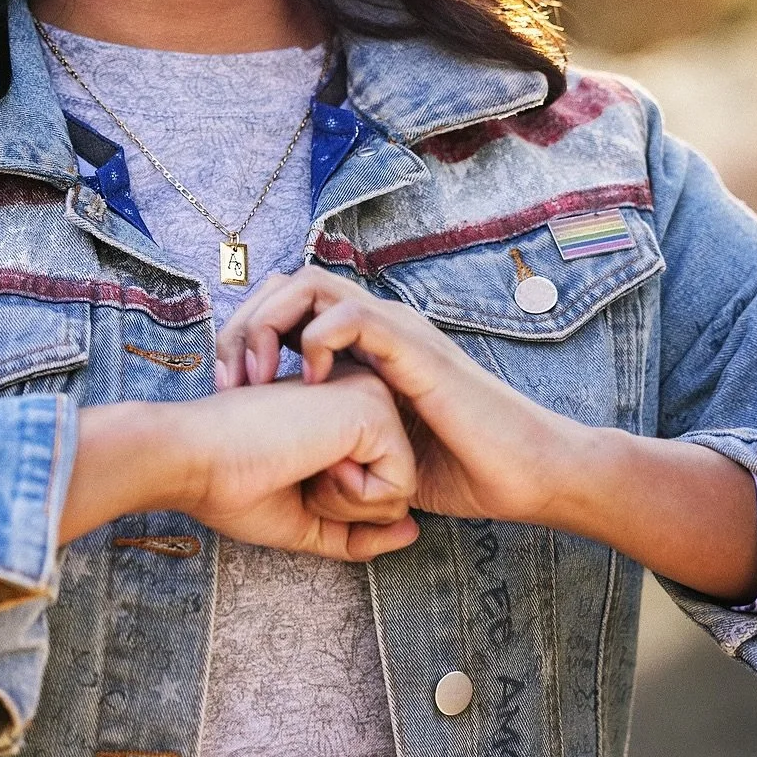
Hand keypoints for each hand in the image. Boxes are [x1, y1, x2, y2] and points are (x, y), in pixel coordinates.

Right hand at [174, 370, 419, 559]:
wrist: (195, 457)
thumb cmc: (235, 482)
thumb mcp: (307, 517)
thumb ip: (360, 529)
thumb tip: (413, 533)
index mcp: (347, 412)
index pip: (381, 486)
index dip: (334, 507)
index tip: (287, 475)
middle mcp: (364, 395)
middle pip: (398, 489)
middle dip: (345, 507)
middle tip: (295, 471)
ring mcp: (372, 397)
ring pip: (403, 490)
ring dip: (346, 502)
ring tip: (301, 463)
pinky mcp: (373, 410)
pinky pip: (399, 487)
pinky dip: (352, 496)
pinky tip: (314, 462)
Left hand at [214, 268, 568, 524]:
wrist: (529, 475)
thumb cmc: (466, 468)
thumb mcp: (379, 452)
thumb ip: (341, 437)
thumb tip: (297, 456)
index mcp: (367, 344)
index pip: (289, 303)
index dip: (246, 334)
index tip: (227, 386)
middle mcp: (378, 325)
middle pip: (288, 282)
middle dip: (245, 320)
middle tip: (229, 376)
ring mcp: (398, 330)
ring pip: (311, 283)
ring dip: (269, 321)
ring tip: (257, 374)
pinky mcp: (416, 349)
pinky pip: (353, 315)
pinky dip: (316, 338)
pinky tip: (307, 379)